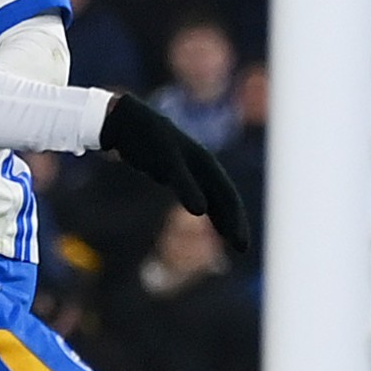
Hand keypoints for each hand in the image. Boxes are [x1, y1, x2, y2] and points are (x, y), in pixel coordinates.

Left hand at [100, 94, 252, 253]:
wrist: (127, 122)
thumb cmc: (148, 140)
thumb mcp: (167, 162)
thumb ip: (185, 186)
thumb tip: (201, 211)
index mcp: (205, 163)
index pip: (227, 195)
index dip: (236, 219)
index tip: (241, 243)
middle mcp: (202, 166)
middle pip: (225, 198)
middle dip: (234, 222)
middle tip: (242, 248)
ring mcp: (190, 170)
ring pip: (214, 198)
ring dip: (223, 218)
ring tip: (232, 241)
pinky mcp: (176, 173)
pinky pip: (198, 195)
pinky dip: (207, 210)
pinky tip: (206, 219)